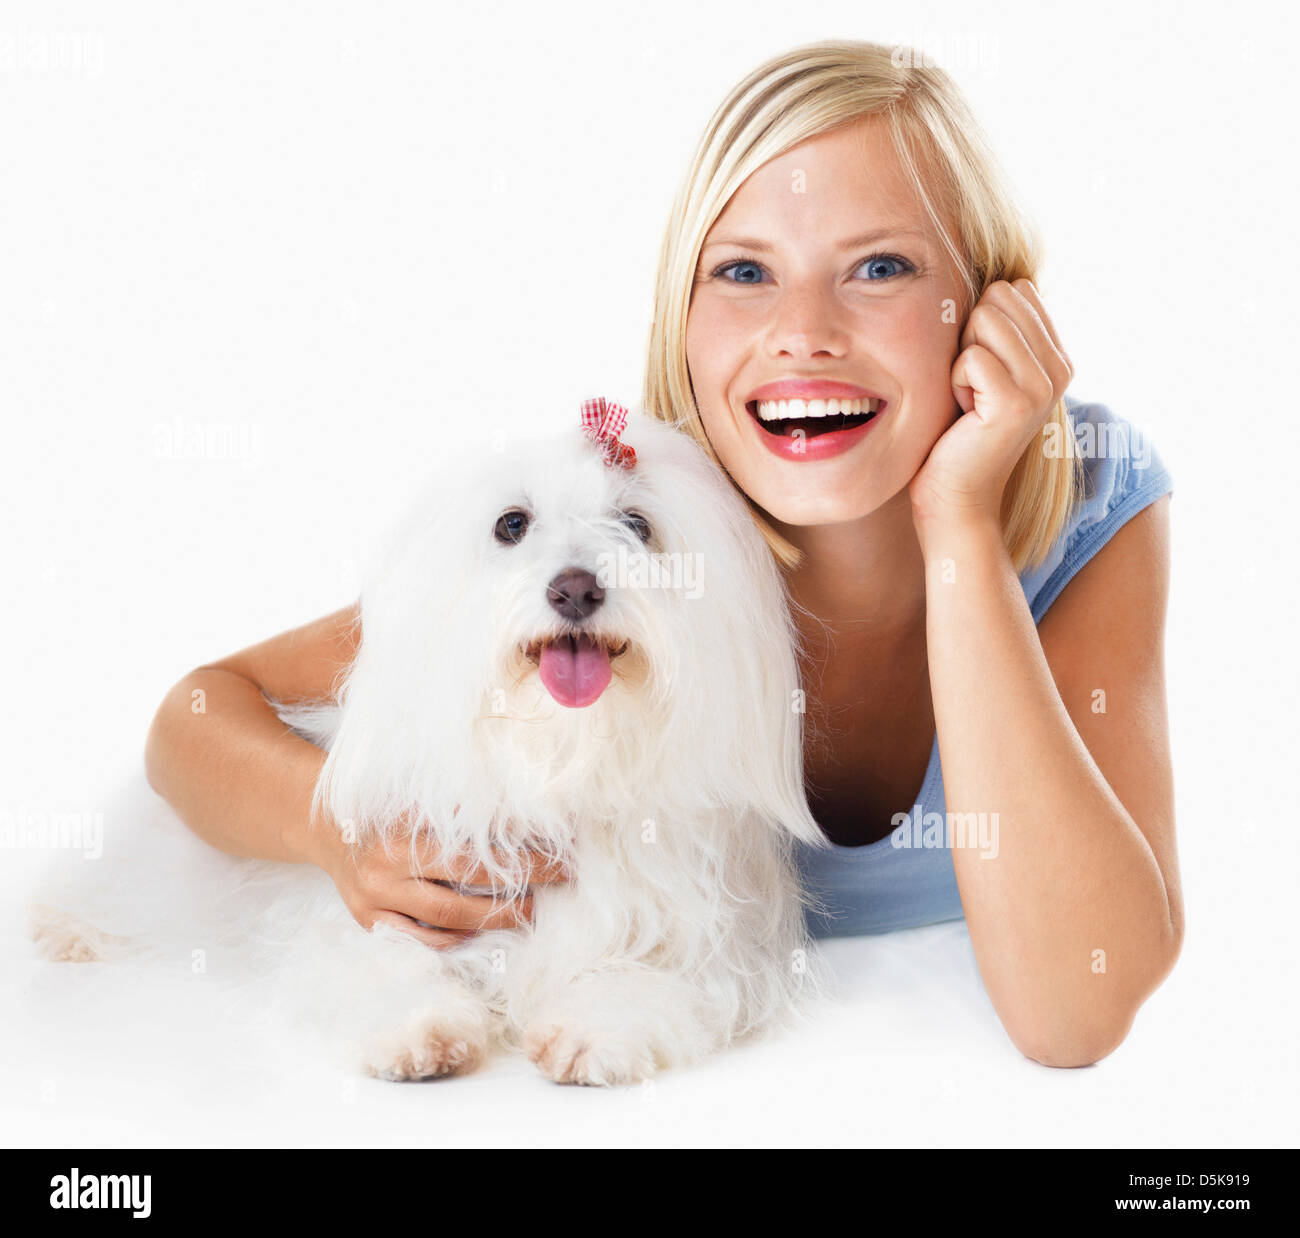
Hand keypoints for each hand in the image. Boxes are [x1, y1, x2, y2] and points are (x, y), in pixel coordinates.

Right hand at [305, 811, 569, 949]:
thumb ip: (459, 806)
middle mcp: (388, 865)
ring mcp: (376, 900)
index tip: (559, 844)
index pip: (473, 839)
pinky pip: (422, 942)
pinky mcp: (371, 924)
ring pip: (448, 919)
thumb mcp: (416, 796)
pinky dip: (457, 939)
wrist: (325, 828)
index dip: (519, 845)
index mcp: (403, 826)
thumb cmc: (383, 806)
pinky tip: (484, 932)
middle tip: (561, 874)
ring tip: (531, 910)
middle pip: (468, 878)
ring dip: (495, 917)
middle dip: (521, 877)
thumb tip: (524, 814)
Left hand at [909, 278, 1072, 532]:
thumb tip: (999, 279)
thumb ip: (997, 328)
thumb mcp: (982, 371)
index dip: (979, 324)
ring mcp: (1043, 385)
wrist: (956, 497)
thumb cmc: (956, 433)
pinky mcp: (1018, 402)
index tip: (979, 372)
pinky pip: (970, 356)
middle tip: (971, 387)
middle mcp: (1059, 368)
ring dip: (960, 359)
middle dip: (969, 336)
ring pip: (985, 319)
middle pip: (999, 297)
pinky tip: (965, 414)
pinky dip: (954, 382)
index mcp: (1055, 356)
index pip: (1015, 289)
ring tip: (969, 400)